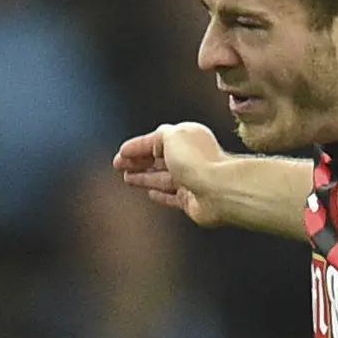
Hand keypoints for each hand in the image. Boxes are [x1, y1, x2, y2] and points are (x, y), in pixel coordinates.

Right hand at [114, 122, 234, 223]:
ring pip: (161, 178)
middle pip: (158, 159)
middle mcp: (190, 158)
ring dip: (144, 177)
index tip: (120, 153)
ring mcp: (191, 180)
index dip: (136, 147)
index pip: (155, 141)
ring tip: (128, 178)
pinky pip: (171, 196)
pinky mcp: (192, 200)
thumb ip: (159, 137)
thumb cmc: (198, 162)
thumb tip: (152, 144)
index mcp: (187, 137)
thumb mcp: (171, 136)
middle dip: (137, 162)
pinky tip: (150, 193)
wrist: (219, 190)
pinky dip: (160, 194)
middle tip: (119, 165)